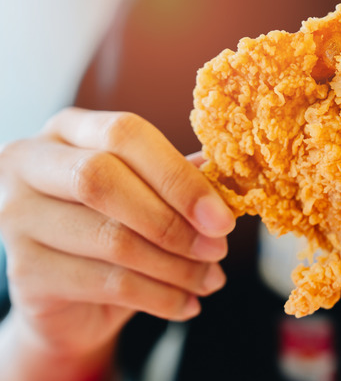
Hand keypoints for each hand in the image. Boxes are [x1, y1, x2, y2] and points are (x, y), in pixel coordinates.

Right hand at [0, 108, 234, 379]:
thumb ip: (180, 179)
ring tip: (211, 280)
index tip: (222, 217)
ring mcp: (17, 216)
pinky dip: (159, 296)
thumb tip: (225, 180)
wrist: (73, 301)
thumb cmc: (117, 230)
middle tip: (218, 248)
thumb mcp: (149, 196)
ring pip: (111, 238)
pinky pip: (106, 283)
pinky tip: (187, 304)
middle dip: (174, 220)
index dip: (178, 176)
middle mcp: (30, 162)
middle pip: (104, 179)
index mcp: (69, 129)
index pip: (124, 135)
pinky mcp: (24, 271)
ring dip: (176, 266)